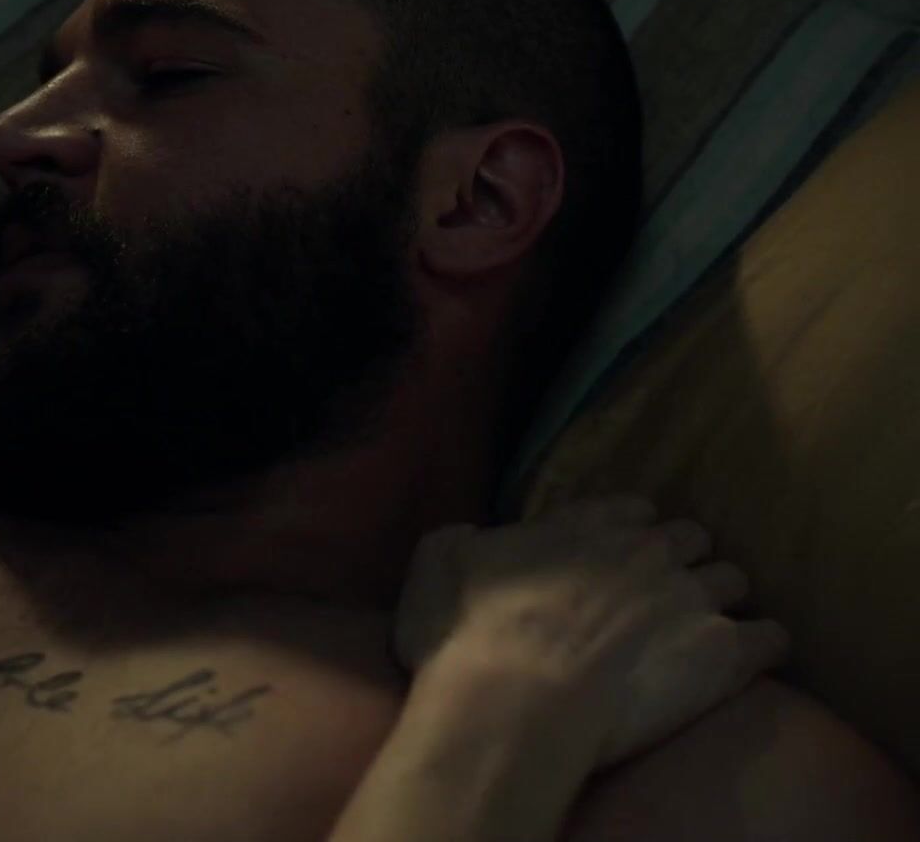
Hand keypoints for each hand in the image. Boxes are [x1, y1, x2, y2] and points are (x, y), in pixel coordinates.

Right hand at [394, 495, 789, 768]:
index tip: (617, 559)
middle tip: (658, 601)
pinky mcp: (727, 652)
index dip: (629, 533)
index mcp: (585, 523)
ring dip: (720, 602)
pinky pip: (773, 637)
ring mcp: (693, 597)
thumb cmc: (466, 635)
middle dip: (682, 561)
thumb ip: (465, 538)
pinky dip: (762, 648)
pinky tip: (741, 666)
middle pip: (693, 538)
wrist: (512, 701)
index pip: (634, 509)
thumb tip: (475, 537)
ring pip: (735, 580)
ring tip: (699, 636)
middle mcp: (647, 549)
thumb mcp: (436, 563)